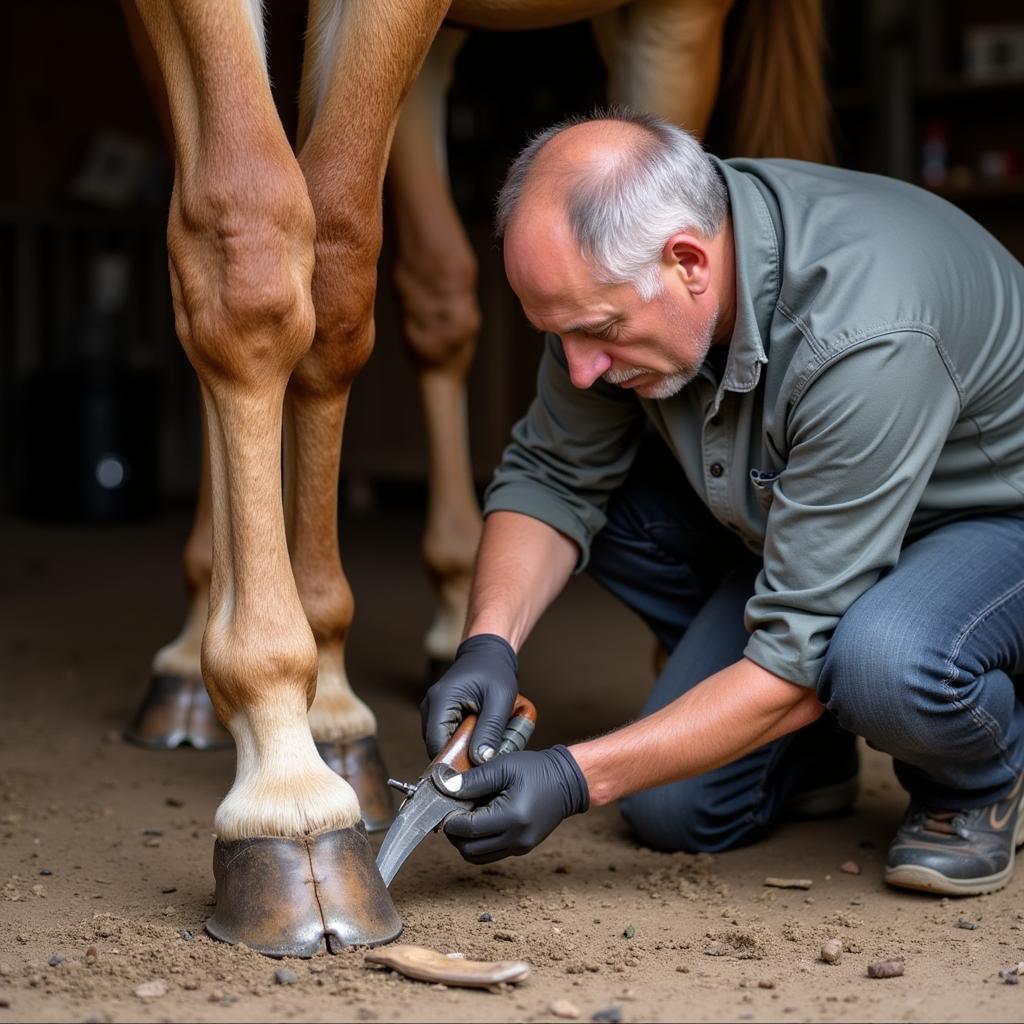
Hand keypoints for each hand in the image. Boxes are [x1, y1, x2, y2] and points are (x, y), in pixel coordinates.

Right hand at [420, 634, 518, 763]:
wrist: (489, 653)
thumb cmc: (494, 671)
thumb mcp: (499, 700)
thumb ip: (490, 730)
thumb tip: (481, 761)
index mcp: (441, 701)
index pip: (436, 744)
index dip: (450, 763)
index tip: (471, 777)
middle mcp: (430, 706)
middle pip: (436, 746)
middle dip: (458, 757)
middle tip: (481, 765)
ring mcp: (432, 709)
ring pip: (441, 742)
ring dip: (460, 749)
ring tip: (482, 752)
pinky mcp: (440, 712)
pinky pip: (446, 734)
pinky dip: (460, 741)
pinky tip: (477, 741)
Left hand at [440, 746, 589, 862]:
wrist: (568, 781)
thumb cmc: (537, 770)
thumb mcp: (504, 766)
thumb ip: (474, 779)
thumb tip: (446, 787)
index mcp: (512, 818)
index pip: (467, 830)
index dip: (450, 820)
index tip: (445, 805)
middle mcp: (516, 839)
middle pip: (469, 850)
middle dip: (455, 833)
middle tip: (453, 812)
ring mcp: (520, 847)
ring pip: (478, 857)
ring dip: (466, 841)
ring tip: (467, 816)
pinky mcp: (521, 848)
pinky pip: (491, 853)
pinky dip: (480, 842)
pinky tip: (481, 821)